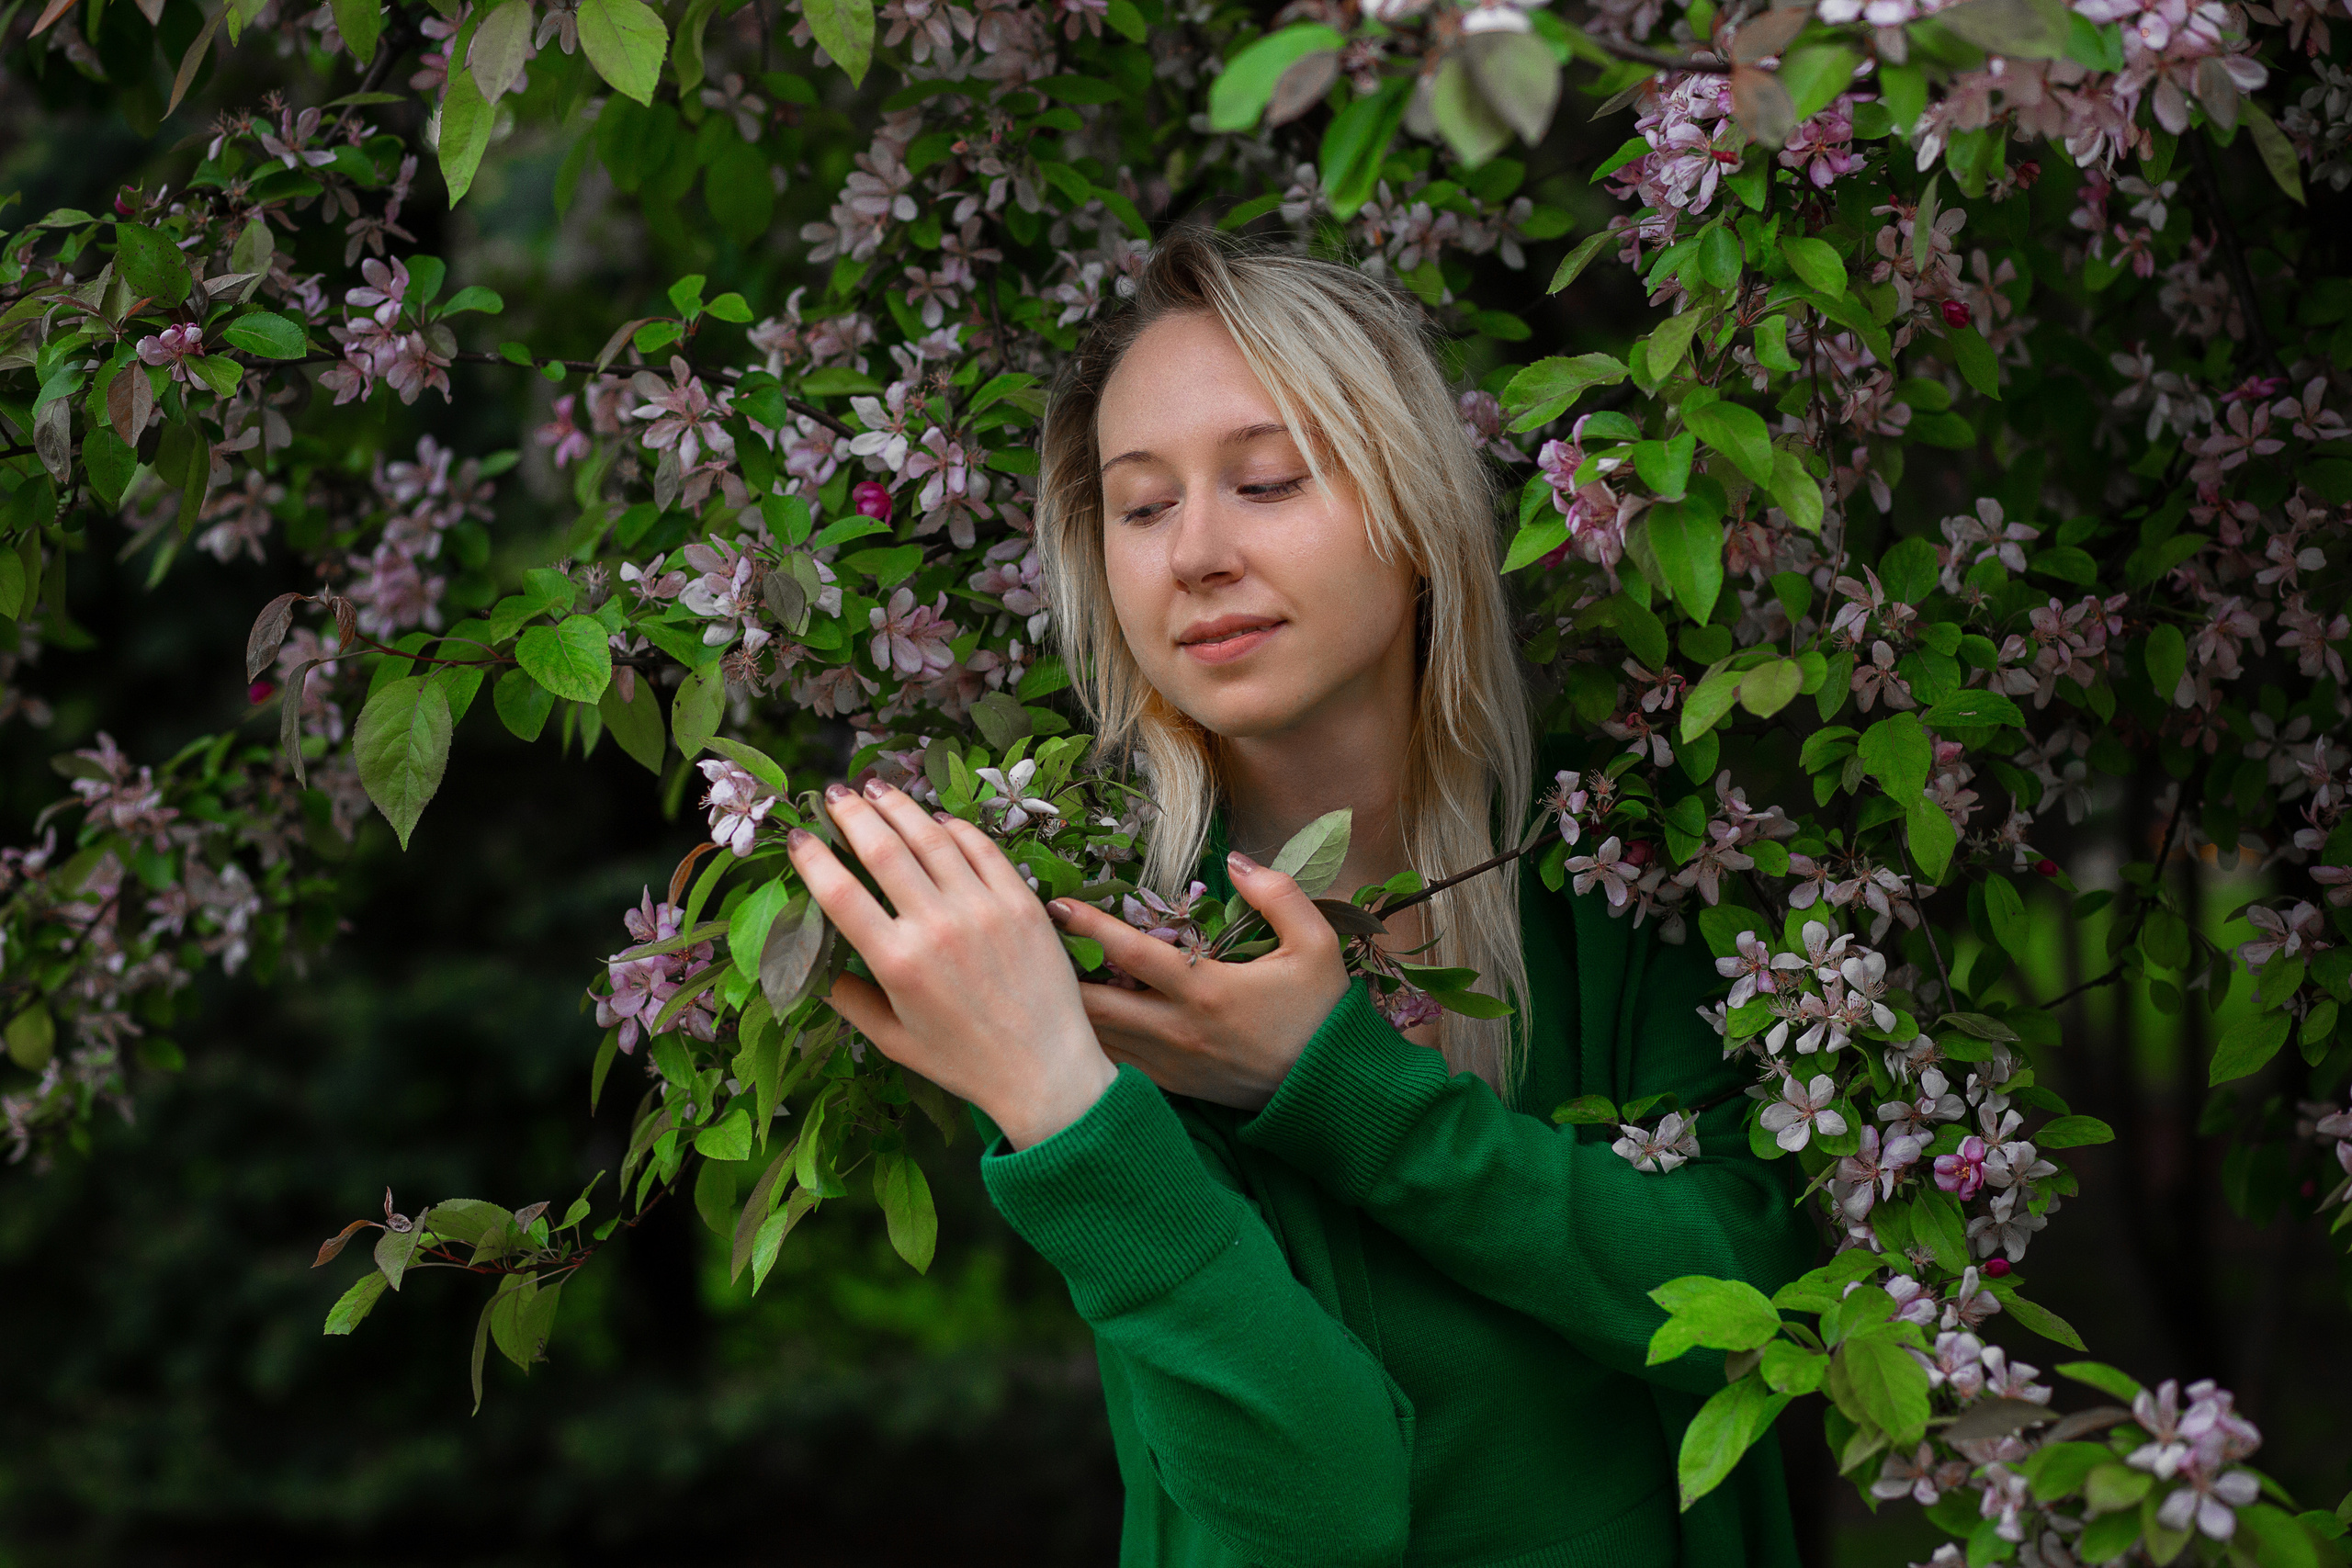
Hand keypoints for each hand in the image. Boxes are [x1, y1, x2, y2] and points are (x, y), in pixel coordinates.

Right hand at [788, 779, 1115, 1149]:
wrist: (1045, 1069)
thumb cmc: (964, 1061)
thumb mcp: (892, 1040)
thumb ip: (847, 998)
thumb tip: (809, 966)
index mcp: (898, 963)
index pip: (840, 892)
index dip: (812, 858)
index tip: (797, 837)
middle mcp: (938, 927)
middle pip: (883, 849)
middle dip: (851, 813)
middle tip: (833, 793)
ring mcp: (984, 909)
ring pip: (932, 837)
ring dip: (899, 806)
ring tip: (876, 788)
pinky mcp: (1022, 902)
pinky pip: (982, 849)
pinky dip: (955, 826)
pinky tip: (935, 817)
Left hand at [1052, 851, 1350, 1114]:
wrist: (1328, 1090)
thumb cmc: (1321, 1013)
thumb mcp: (1317, 945)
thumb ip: (1278, 894)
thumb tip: (1237, 859)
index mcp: (1207, 991)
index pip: (1133, 954)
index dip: (1090, 927)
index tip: (1056, 904)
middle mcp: (1178, 1031)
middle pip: (1096, 1004)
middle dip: (1057, 976)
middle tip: (1028, 946)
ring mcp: (1169, 1064)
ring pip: (1098, 1038)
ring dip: (1068, 1009)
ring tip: (1038, 979)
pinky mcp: (1170, 1087)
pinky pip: (1114, 1063)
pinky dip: (1089, 1041)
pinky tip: (1070, 1022)